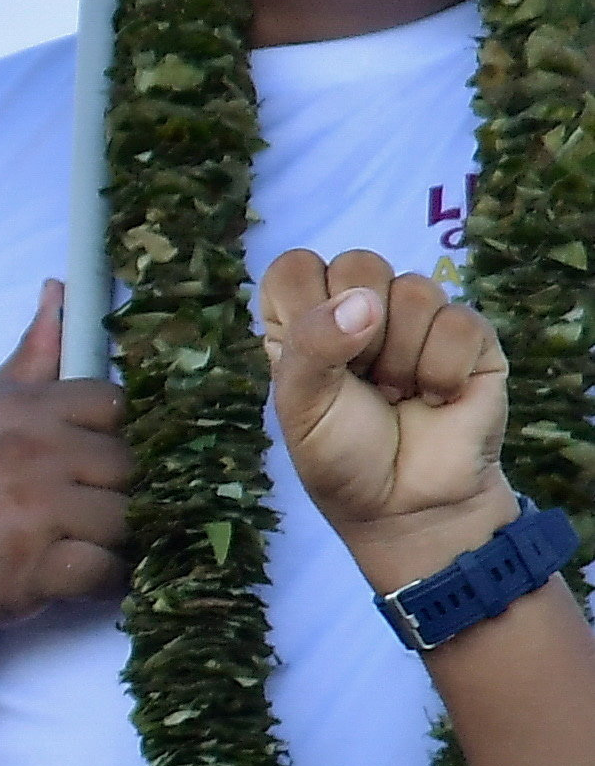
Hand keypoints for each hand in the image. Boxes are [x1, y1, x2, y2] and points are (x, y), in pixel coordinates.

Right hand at [0, 281, 130, 637]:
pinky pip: (110, 570)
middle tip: (90, 513)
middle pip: (130, 465)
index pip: (114, 405)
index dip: (113, 438)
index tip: (89, 463)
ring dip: (119, 540)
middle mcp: (30, 452)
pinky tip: (84, 578)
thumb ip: (31, 358)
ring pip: (128, 518)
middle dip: (121, 494)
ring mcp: (35, 510)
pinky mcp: (37, 567)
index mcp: (23, 410)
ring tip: (88, 545)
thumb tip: (60, 289)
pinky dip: (109, 582)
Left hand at [264, 243, 514, 590]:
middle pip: (359, 262)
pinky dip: (441, 370)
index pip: (294, 266)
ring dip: (399, 359)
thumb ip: (313, 346)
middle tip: (359, 379)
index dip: (304, 304)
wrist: (408, 503)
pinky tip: (435, 398)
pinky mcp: (471, 336)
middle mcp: (361, 309)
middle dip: (357, 329)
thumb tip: (363, 301)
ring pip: (413, 288)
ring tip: (395, 394)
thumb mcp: (300, 406)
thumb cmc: (342, 454)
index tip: (313, 356)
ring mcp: (419, 319)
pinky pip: (459, 321)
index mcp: (306, 320)